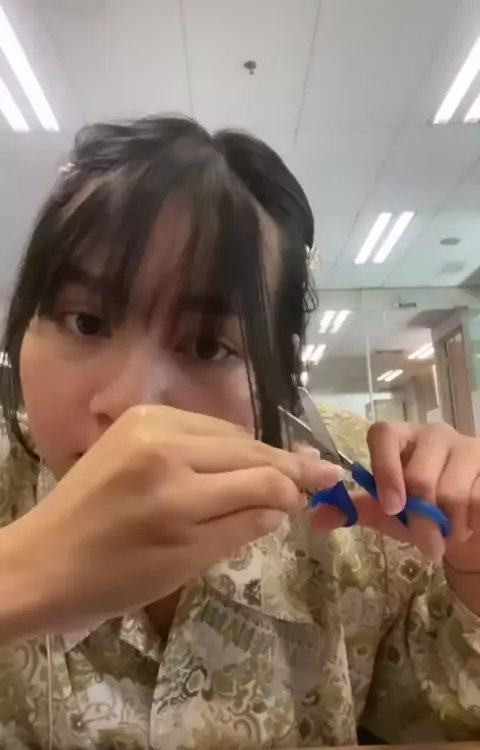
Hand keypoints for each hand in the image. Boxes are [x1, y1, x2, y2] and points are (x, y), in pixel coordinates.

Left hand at [7, 405, 341, 636]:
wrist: (41, 561)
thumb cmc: (112, 580)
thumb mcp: (185, 565)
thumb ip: (240, 527)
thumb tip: (285, 503)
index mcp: (177, 494)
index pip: (261, 479)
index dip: (297, 487)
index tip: (329, 489)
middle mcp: (165, 445)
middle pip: (248, 448)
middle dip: (287, 463)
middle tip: (324, 471)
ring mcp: (148, 424)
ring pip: (227, 431)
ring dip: (256, 451)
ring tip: (286, 468)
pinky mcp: (137, 418)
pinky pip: (198, 424)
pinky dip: (223, 441)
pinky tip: (237, 458)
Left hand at [310, 421, 479, 568]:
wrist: (472, 525)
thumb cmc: (424, 512)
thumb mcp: (387, 512)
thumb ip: (355, 509)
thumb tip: (315, 516)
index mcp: (402, 438)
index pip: (383, 434)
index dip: (384, 470)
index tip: (391, 508)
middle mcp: (435, 434)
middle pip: (420, 476)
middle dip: (420, 522)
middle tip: (426, 545)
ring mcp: (468, 447)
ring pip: (453, 494)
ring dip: (449, 528)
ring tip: (450, 534)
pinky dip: (472, 525)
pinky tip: (471, 526)